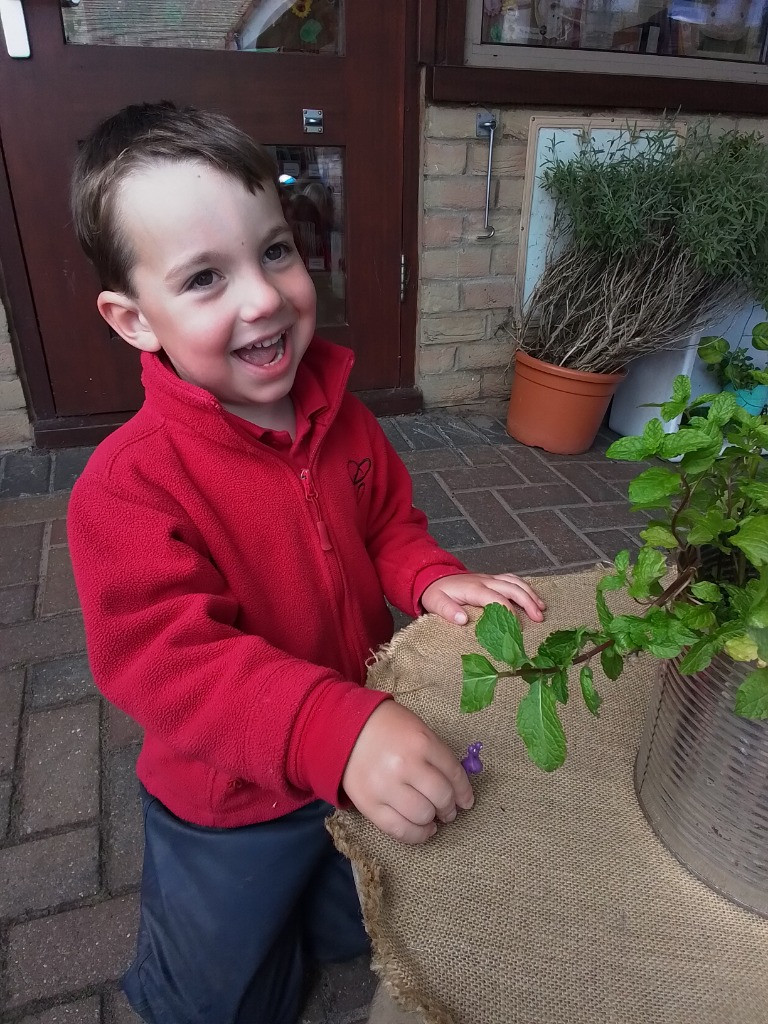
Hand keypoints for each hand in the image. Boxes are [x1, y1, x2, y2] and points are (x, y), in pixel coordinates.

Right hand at [341, 701, 474, 844]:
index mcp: (421, 742)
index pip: (453, 773)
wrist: (343, 728)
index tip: (467, 801)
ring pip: (422, 816)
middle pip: (441, 797)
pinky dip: (417, 835)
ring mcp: (385, 787)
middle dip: (450, 807)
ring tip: (433, 819)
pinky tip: (424, 830)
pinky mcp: (369, 805)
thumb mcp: (417, 729)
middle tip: (449, 810)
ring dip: (434, 820)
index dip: (464, 791)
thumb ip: (436, 753)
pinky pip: (399, 830)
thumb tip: (457, 784)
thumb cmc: (386, 726)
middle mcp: (405, 766)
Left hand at [421, 572, 545, 625]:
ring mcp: (490, 578)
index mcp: (473, 588)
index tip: (517, 626)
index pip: (496, 598)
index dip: (508, 611)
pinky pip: (512, 579)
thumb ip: (448, 611)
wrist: (433, 576)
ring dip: (530, 594)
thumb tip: (462, 620)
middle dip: (528, 602)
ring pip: (515, 581)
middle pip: (512, 588)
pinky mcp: (492, 578)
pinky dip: (525, 587)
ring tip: (542, 608)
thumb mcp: (436, 603)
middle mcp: (485, 580)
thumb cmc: (436, 593)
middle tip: (539, 618)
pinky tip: (533, 597)